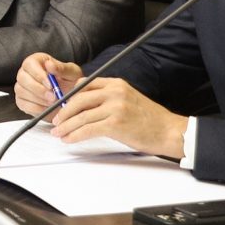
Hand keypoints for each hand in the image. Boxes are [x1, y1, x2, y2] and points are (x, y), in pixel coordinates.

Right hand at [14, 54, 82, 118]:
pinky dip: (36, 108)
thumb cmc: (70, 81)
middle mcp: (25, 72)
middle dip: (38, 89)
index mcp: (36, 61)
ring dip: (38, 99)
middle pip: (22, 78)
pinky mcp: (22, 100)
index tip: (51, 85)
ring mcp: (22, 87)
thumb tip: (49, 65)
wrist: (70, 97)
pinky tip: (47, 108)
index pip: (30, 64)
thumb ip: (62, 68)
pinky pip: (23, 104)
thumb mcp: (72, 73)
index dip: (38, 75)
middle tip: (53, 97)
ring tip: (53, 103)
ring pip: (21, 91)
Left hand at [50, 78, 184, 158]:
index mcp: (116, 84)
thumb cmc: (150, 119)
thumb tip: (84, 107)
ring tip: (58, 133)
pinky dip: (75, 135)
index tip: (60, 107)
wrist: (169, 131)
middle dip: (62, 112)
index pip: (84, 85)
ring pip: (81, 116)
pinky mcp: (116, 124)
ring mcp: (115, 107)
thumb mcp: (128, 99)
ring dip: (66, 126)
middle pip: (78, 99)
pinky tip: (69, 139)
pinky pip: (88, 129)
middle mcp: (115, 92)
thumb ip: (108, 98)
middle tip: (55, 122)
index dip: (68, 97)